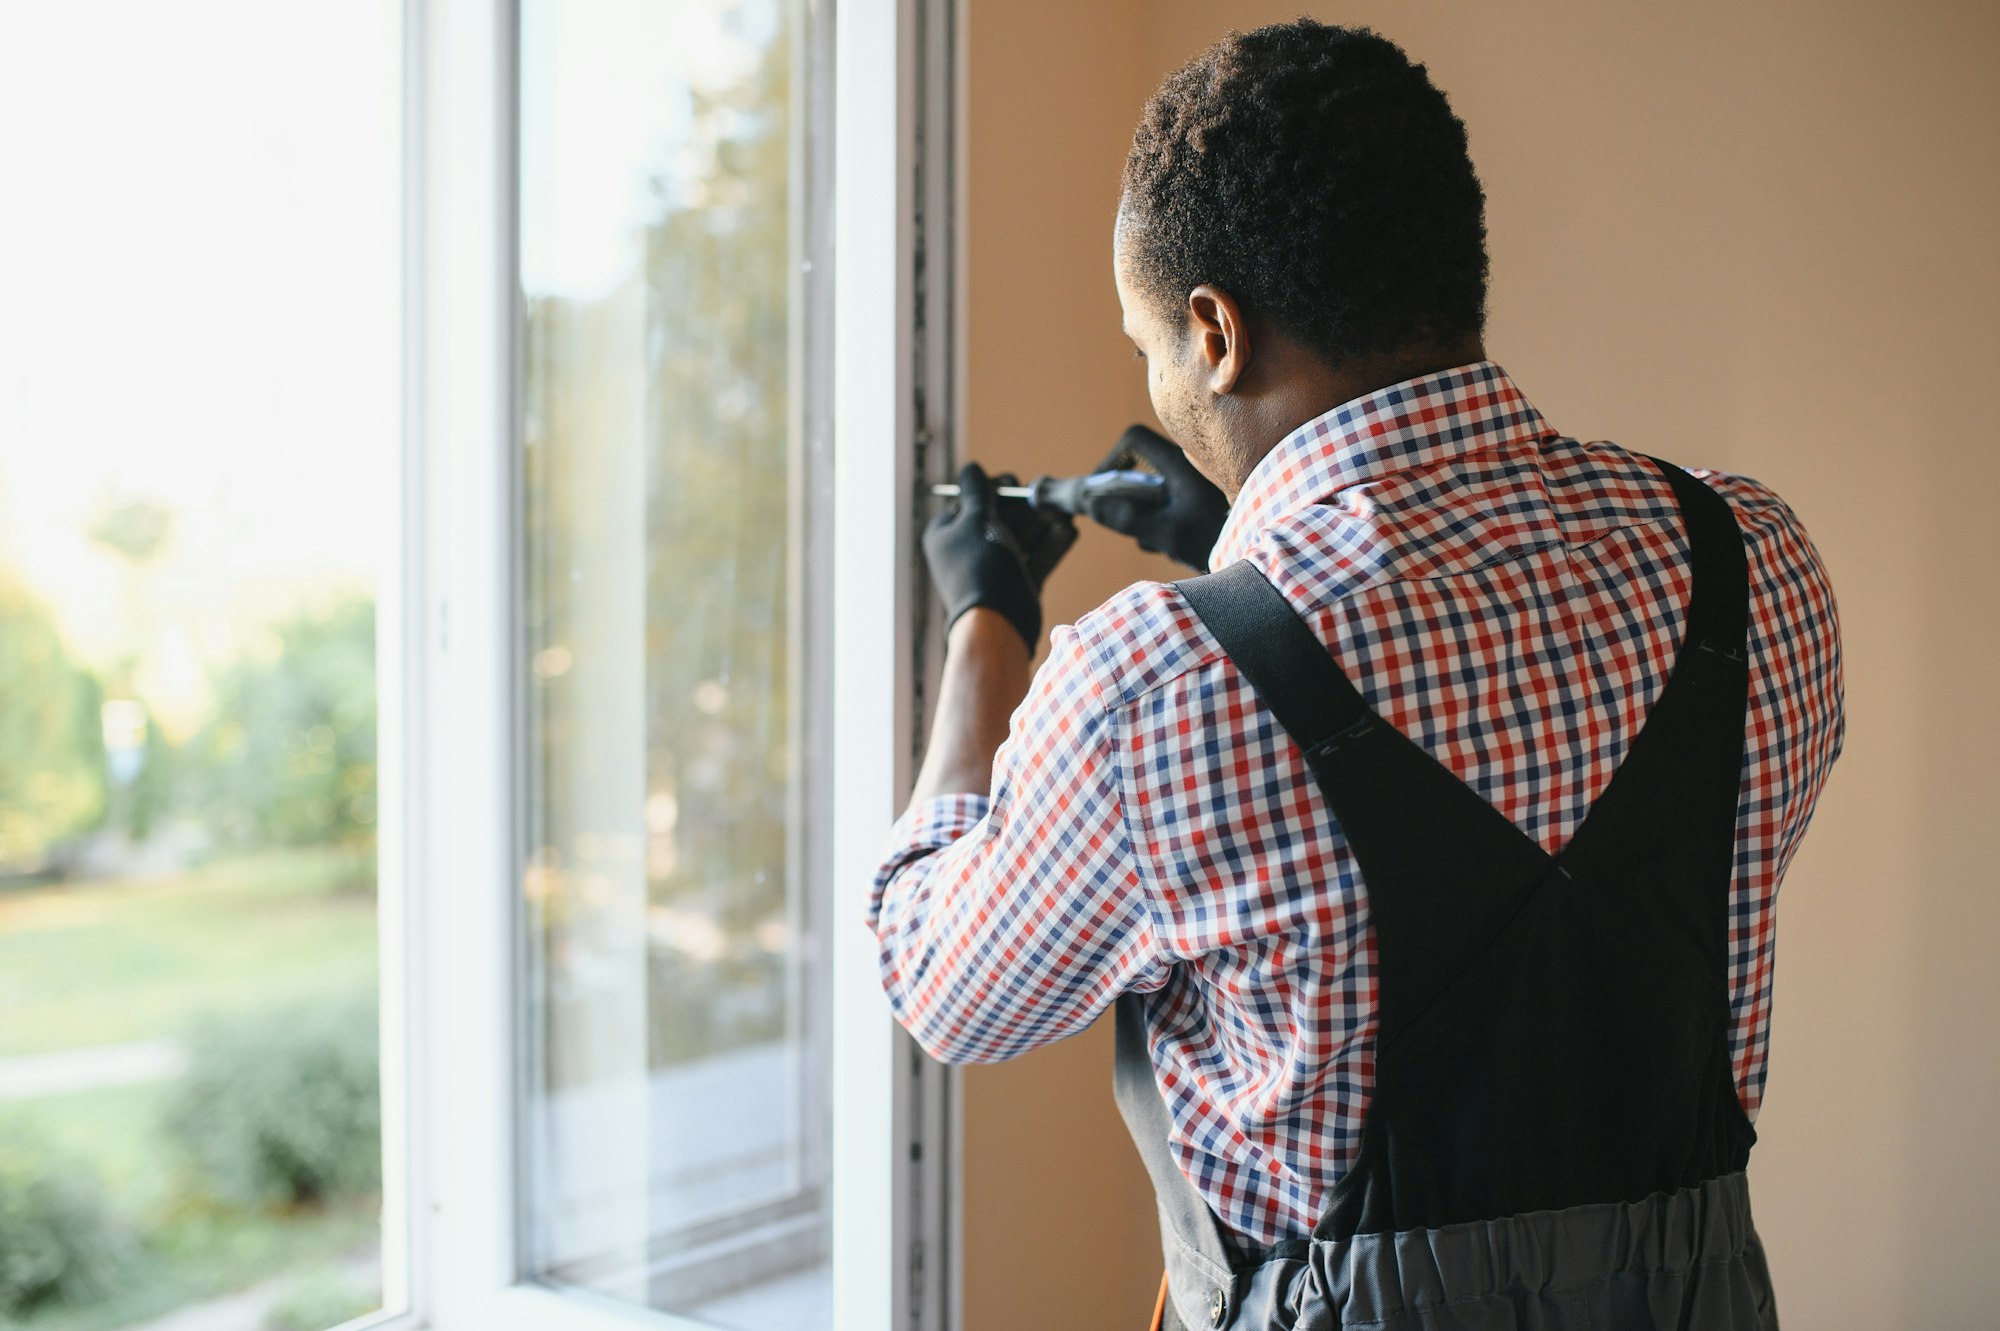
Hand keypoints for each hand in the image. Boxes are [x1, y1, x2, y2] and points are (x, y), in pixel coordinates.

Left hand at [922, 463, 1071, 650]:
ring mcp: (993, 567)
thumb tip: (971, 468)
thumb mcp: (976, 519)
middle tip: (1043, 503)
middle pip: (1001, 517)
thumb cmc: (981, 565)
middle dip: (1025, 510)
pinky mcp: (1017, 584)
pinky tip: (1070, 531)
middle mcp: (968, 548)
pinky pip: (1035, 558)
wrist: (998, 623)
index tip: (1014, 489)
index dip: (996, 490)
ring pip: (1022, 537)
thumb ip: (976, 490)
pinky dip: (1051, 546)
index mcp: (947, 532)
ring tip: (1065, 513)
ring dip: (1043, 525)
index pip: (972, 498)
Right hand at [1086, 424, 1230, 571]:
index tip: (1101, 492)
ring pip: (1158, 493)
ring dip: (1150, 519)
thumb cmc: (1221, 540)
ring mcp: (1200, 484)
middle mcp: (1191, 466)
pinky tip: (1184, 547)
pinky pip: (1175, 505)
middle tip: (1134, 528)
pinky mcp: (1208, 502)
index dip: (1111, 461)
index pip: (1134, 439)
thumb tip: (1091, 503)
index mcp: (1180, 461)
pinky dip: (1169, 525)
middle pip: (1141, 471)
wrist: (1265, 557)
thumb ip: (1126, 518)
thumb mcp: (1167, 532)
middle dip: (1130, 503)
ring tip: (1165, 543)